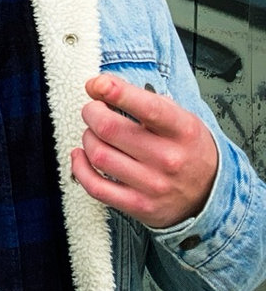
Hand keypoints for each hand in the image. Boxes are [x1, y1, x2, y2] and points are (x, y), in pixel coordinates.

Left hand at [71, 74, 217, 228]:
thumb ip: (140, 98)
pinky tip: (82, 156)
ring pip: (98, 155)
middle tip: (94, 110)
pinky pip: (95, 187)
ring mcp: (154, 185)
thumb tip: (98, 86)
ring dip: (87, 138)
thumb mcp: (177, 115)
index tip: (97, 84)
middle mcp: (169, 159)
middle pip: (109, 128)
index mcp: (182, 130)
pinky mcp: (139, 206)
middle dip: (92, 112)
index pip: (148, 107)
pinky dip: (79, 167)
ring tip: (95, 134)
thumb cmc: (186, 147)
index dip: (116, 92)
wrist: (211, 193)